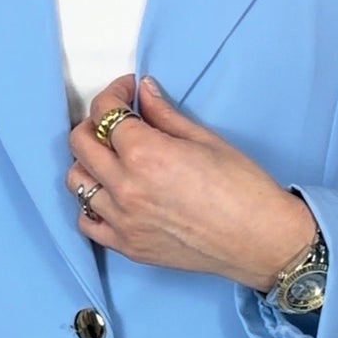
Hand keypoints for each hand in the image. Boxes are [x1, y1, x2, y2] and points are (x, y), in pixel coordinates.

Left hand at [66, 74, 314, 289]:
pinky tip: (112, 196)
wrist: (260, 240)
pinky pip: (87, 222)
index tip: (126, 90)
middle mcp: (126, 187)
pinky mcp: (127, 246)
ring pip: (76, 182)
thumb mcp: (206, 140)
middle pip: (80, 143)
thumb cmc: (244, 189)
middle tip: (115, 122)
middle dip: (93, 123)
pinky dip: (91, 205)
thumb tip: (143, 92)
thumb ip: (164, 115)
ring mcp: (123, 220)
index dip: (113, 93)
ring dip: (88, 163)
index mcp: (146, 154)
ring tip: (112, 160)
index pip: (105, 113)